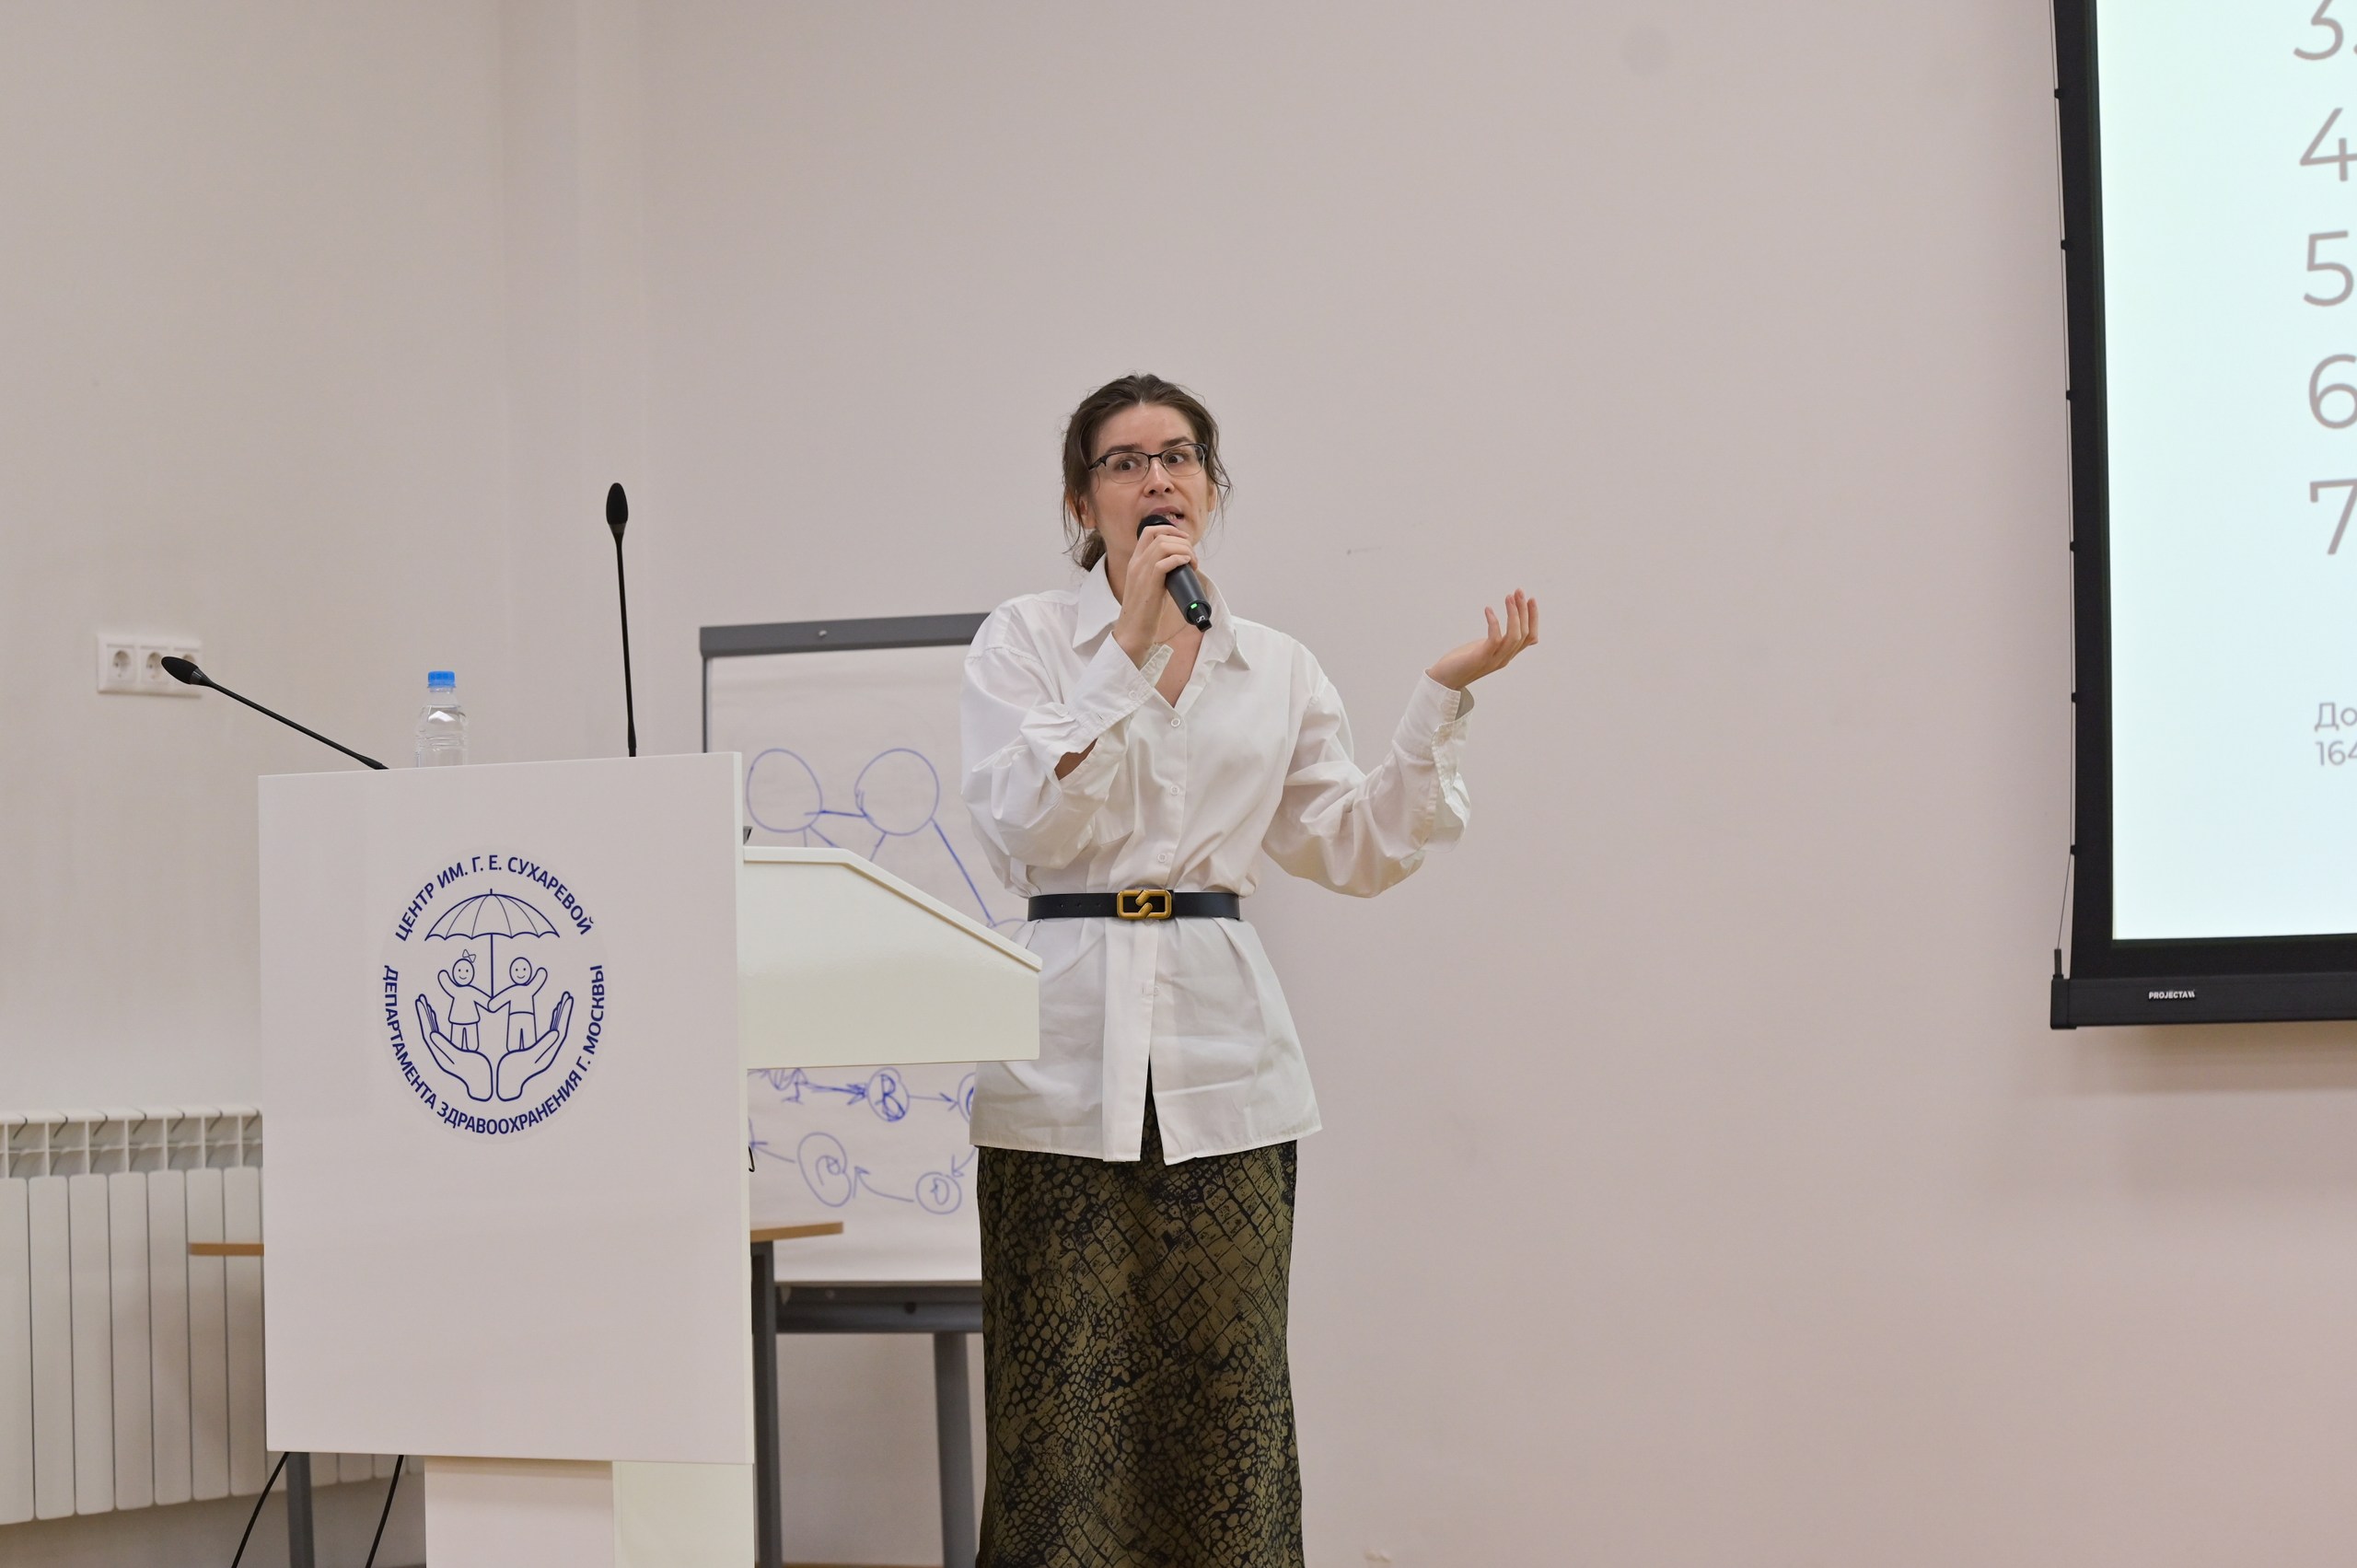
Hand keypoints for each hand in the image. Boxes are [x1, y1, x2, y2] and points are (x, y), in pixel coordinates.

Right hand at [1113, 523, 1199, 663]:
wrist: (1133, 631)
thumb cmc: (1144, 611)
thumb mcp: (1150, 585)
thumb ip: (1160, 572)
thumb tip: (1181, 566)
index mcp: (1135, 562)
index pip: (1149, 531)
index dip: (1169, 529)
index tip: (1184, 539)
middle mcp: (1136, 563)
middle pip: (1160, 536)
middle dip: (1182, 542)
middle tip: (1193, 557)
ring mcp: (1141, 573)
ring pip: (1164, 546)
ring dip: (1184, 550)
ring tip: (1193, 563)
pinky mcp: (1149, 584)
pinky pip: (1165, 562)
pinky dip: (1180, 559)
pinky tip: (1187, 566)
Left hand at [1426, 590, 1537, 690]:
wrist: (1444, 680)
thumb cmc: (1463, 661)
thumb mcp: (1485, 648)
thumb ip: (1497, 641)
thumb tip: (1501, 628)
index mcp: (1507, 654)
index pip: (1530, 637)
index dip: (1533, 618)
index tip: (1529, 599)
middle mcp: (1504, 658)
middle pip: (1524, 633)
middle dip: (1524, 610)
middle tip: (1518, 591)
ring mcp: (1494, 659)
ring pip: (1514, 636)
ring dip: (1514, 614)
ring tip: (1508, 597)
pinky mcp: (1481, 658)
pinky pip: (1495, 639)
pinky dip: (1494, 622)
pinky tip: (1488, 610)